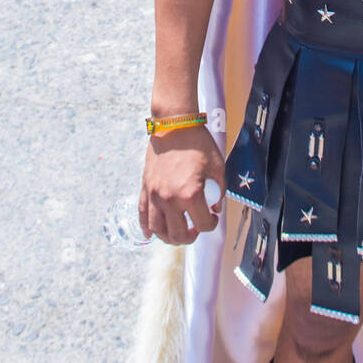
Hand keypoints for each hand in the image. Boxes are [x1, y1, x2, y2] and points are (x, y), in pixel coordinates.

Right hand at [139, 124, 224, 245]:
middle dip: (190, 237)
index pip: (203, 224)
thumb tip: (215, 206)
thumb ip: (219, 190)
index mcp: (191, 194)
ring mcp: (155, 195)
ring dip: (169, 237)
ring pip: (158, 230)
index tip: (213, 217)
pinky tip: (151, 233)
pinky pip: (142, 214)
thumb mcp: (218, 166)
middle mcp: (170, 199)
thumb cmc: (198, 143)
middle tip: (195, 229)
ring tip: (177, 232)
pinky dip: (146, 227)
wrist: (175, 125)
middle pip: (178, 234)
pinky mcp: (146, 188)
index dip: (211, 224)